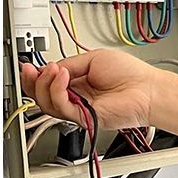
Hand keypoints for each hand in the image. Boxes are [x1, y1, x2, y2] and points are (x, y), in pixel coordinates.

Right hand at [20, 49, 158, 130]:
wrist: (148, 90)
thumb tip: (51, 68)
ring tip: (54, 70)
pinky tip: (62, 77)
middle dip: (32, 82)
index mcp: (78, 83)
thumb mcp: (93, 59)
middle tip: (31, 69)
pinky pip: (61, 107)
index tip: (29, 66)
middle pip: (42, 96)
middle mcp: (76, 98)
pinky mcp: (84, 118)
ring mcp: (79, 109)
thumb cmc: (131, 75)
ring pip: (47, 104)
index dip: (36, 76)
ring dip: (45, 84)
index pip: (49, 83)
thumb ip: (69, 64)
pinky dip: (57, 91)